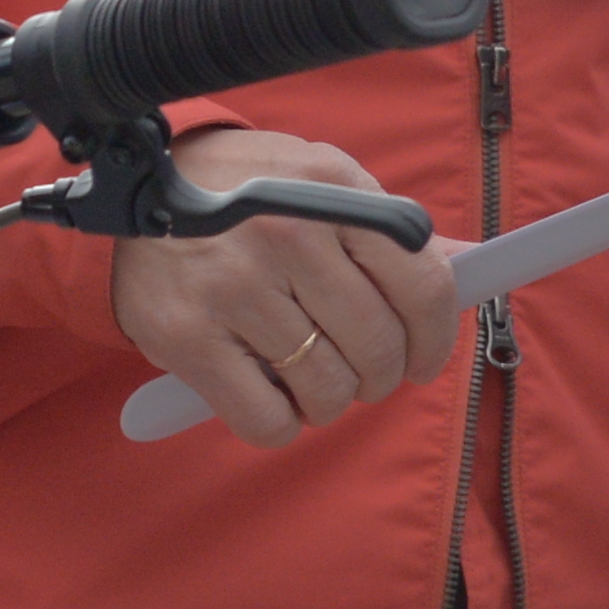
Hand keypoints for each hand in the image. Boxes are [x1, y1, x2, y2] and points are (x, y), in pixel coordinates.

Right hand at [104, 131, 471, 446]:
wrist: (135, 196)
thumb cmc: (251, 194)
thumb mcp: (325, 184)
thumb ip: (390, 229)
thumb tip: (473, 271)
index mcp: (336, 191)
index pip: (422, 285)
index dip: (435, 337)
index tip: (425, 360)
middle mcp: (288, 235)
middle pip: (377, 344)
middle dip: (382, 376)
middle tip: (366, 375)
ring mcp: (234, 286)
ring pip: (326, 388)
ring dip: (332, 401)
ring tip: (313, 381)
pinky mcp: (186, 336)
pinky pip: (266, 419)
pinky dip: (281, 425)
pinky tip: (271, 398)